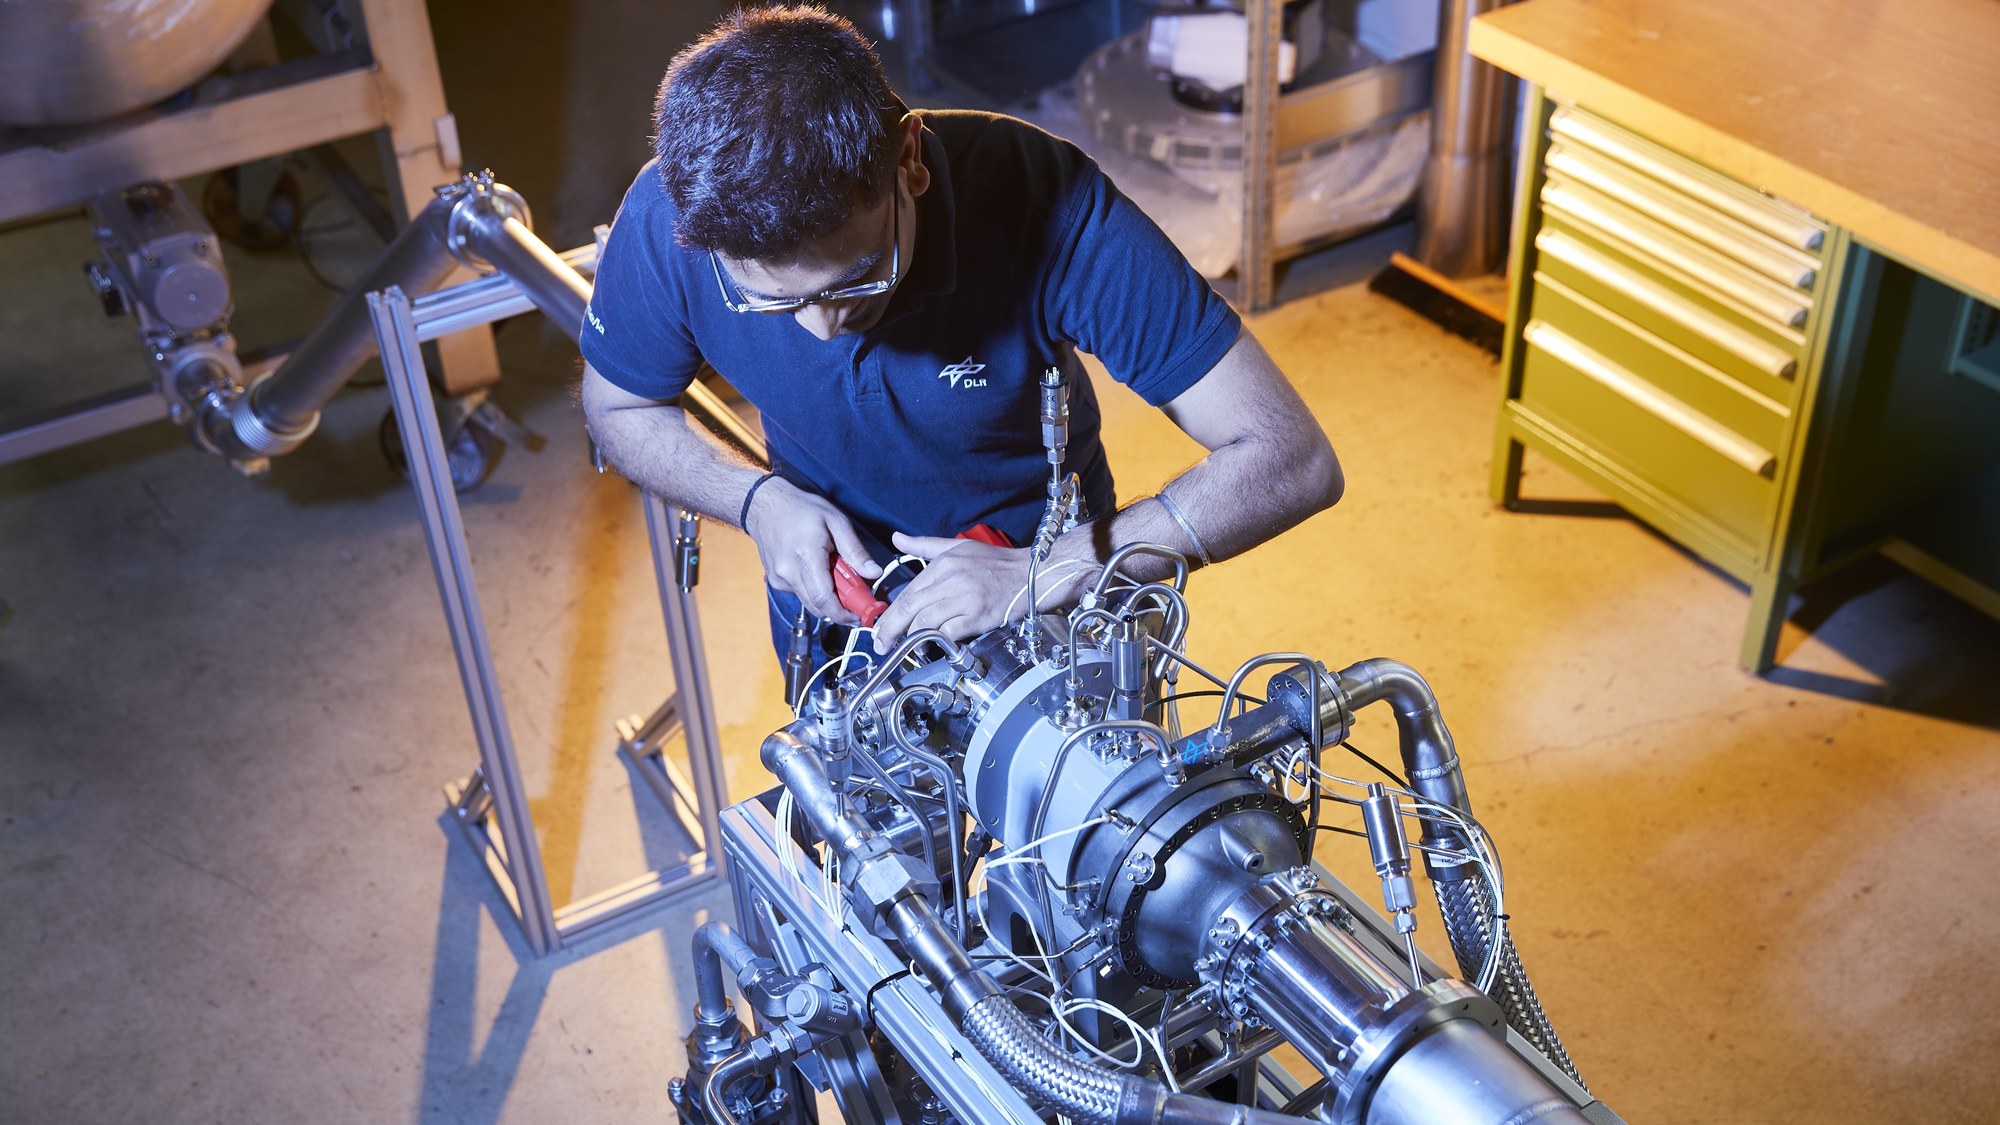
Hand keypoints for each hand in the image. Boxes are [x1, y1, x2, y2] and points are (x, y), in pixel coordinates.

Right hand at [744, 478, 880, 623]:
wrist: (765, 505)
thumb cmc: (802, 509)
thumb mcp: (836, 521)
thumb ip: (854, 550)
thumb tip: (874, 573)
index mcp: (806, 557)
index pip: (824, 599)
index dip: (843, 614)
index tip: (858, 617)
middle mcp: (789, 573)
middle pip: (817, 606)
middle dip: (839, 609)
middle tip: (855, 600)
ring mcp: (779, 579)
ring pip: (809, 602)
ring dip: (827, 598)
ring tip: (835, 576)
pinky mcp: (776, 580)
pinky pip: (800, 593)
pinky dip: (813, 589)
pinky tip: (816, 570)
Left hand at [871, 532, 1032, 651]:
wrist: (1032, 573)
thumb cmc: (998, 563)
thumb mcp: (959, 546)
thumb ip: (924, 545)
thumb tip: (897, 538)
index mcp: (943, 564)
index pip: (907, 592)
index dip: (890, 614)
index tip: (881, 626)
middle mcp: (951, 579)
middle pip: (909, 608)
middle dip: (890, 630)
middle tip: (882, 644)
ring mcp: (965, 598)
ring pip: (925, 622)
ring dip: (911, 639)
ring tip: (906, 648)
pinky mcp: (978, 616)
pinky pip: (948, 633)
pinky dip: (937, 641)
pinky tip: (932, 647)